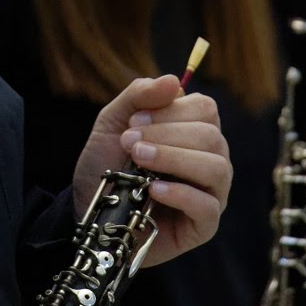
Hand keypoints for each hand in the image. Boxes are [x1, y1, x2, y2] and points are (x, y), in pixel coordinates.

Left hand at [73, 75, 231, 267]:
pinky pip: (208, 207)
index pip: (205, 109)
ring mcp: (211, 193)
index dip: (171, 111)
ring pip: (216, 168)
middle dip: (167, 136)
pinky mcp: (204, 225)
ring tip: (140, 160)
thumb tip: (174, 80)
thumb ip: (139, 94)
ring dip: (174, 159)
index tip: (133, 121)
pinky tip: (154, 190)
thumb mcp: (113, 121)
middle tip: (130, 143)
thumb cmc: (108, 163)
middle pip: (211, 136)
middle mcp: (210, 159)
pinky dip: (181, 194)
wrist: (89, 210)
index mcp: (195, 131)